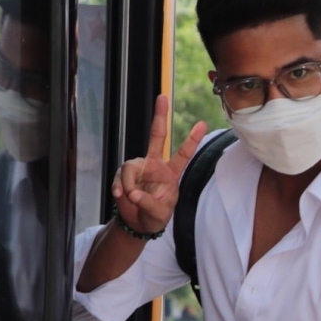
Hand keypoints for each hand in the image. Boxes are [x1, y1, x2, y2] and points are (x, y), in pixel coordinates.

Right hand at [111, 94, 207, 234]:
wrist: (138, 223)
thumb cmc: (155, 217)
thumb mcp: (158, 214)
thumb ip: (148, 203)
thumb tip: (133, 193)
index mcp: (171, 173)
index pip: (183, 154)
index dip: (191, 140)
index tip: (202, 124)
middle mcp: (155, 165)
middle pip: (157, 136)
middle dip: (160, 116)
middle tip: (163, 97)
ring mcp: (139, 167)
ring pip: (130, 166)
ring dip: (128, 184)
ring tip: (129, 197)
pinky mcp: (125, 174)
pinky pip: (119, 176)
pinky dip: (118, 187)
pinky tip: (119, 196)